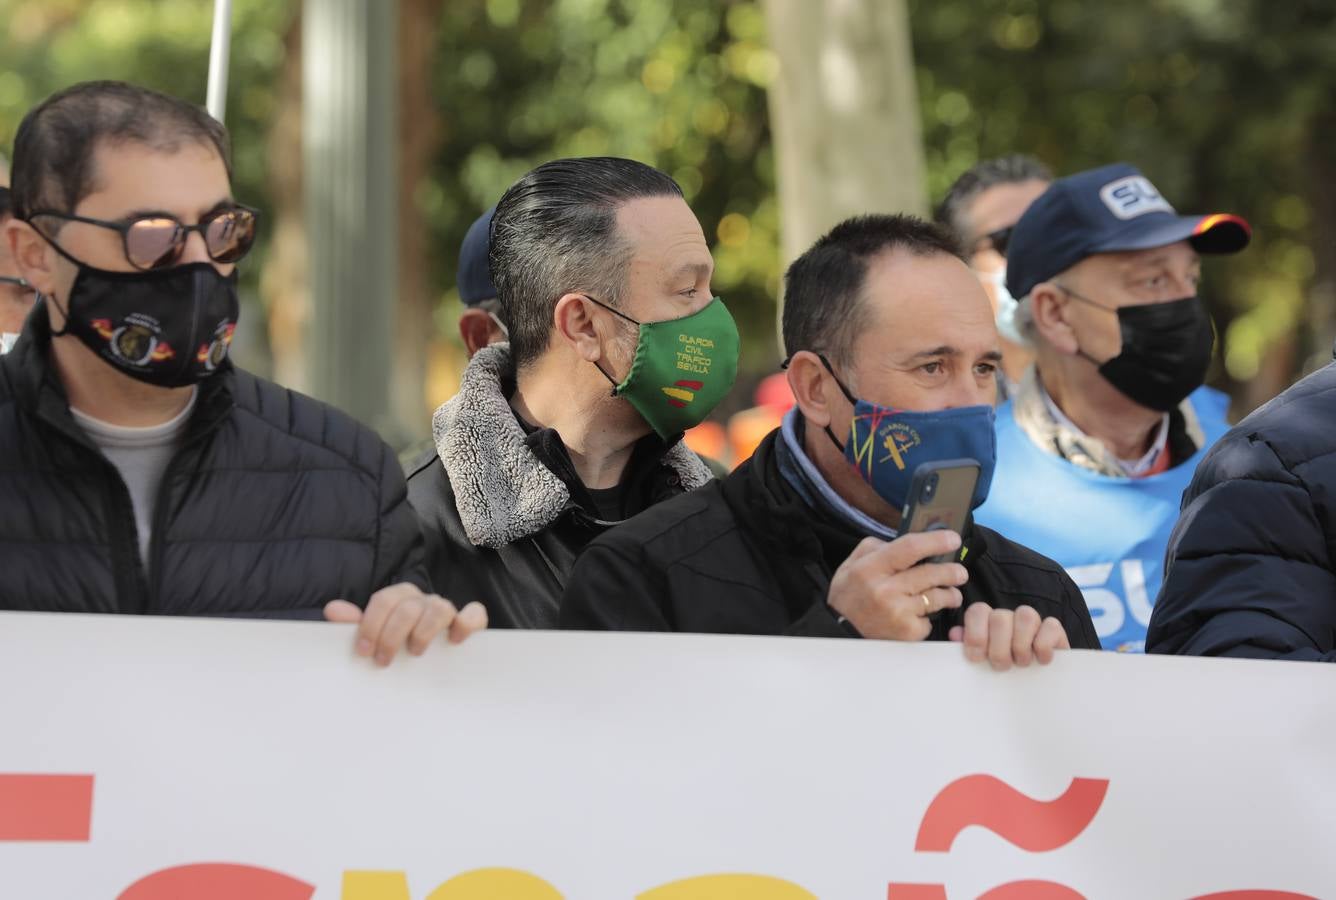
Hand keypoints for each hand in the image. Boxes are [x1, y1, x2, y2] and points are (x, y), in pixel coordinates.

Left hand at [324, 583, 487, 666]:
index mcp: (399, 598)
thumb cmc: (395, 645)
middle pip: (409, 606)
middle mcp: (423, 600)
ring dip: (424, 632)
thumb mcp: (374, 636)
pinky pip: (475, 614)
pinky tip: (455, 640)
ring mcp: (447, 609)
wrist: (425, 660)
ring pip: (439, 607)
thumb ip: (354, 625)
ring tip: (415, 653)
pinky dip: (467, 623)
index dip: (371, 624)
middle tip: (383, 661)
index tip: (363, 650)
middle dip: (392, 635)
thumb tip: (333, 610)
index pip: (384, 599)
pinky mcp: (470, 622)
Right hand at [826, 530, 966, 640]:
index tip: (953, 538)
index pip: (910, 547)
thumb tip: (906, 543)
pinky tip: (923, 614)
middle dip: (952, 570)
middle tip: (960, 571)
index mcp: (871, 568)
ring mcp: (898, 613)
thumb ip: (875, 548)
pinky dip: (929, 616)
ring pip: (937, 597)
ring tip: (951, 593)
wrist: (839, 634)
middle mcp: (885, 590)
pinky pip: (929, 620)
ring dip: (950, 593)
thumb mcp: (850, 565)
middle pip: (931, 573)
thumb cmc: (848, 598)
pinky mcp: (907, 632)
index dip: (936, 541)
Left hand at [949, 602, 1068, 670]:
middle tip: (1001, 666)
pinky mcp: (1054, 629)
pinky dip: (1044, 646)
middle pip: (1000, 617)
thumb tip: (955, 635)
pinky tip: (1041, 660)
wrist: (1034, 683)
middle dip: (999, 648)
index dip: (975, 634)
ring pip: (1026, 616)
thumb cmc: (1001, 668)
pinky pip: (1051, 626)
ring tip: (1021, 663)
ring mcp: (1032, 620)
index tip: (977, 658)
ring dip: (1021, 646)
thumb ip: (967, 646)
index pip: (978, 611)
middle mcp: (1008, 616)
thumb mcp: (982, 661)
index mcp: (986, 620)